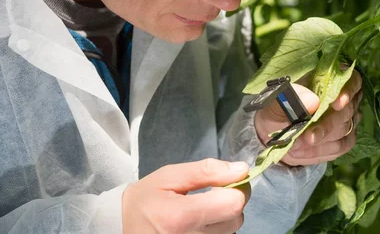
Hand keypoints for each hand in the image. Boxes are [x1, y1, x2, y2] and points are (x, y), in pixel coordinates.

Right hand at [122, 159, 250, 233]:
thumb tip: (242, 170)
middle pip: (236, 218)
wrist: (121, 227)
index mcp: (182, 217)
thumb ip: (207, 171)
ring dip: (224, 217)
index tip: (226, 181)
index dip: (237, 188)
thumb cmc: (145, 199)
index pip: (234, 203)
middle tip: (212, 194)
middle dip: (231, 201)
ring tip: (202, 210)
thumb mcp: (170, 176)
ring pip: (232, 231)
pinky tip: (200, 223)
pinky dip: (217, 230)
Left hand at [254, 69, 362, 165]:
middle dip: (326, 126)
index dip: (348, 91)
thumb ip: (291, 98)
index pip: (352, 80)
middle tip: (307, 137)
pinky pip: (341, 146)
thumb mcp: (275, 102)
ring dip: (321, 141)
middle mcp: (341, 99)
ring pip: (345, 130)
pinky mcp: (342, 139)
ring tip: (296, 145)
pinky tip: (302, 152)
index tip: (337, 104)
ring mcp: (344, 119)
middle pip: (348, 110)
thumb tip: (313, 101)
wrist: (272, 133)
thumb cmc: (276, 110)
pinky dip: (320, 151)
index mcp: (327, 81)